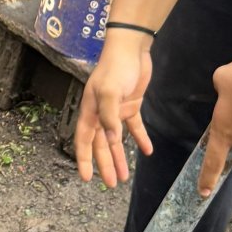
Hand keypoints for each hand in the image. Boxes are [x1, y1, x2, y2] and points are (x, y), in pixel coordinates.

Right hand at [74, 31, 154, 186]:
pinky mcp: (131, 105)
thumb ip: (109, 116)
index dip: (84, 159)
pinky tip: (147, 151)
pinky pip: (134, 127)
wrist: (132, 48)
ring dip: (120, 157)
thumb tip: (110, 140)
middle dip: (105, 164)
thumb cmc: (116, 68)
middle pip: (101, 144)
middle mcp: (100, 113)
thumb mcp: (109, 91)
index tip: (85, 178)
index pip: (84, 140)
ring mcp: (116, 110)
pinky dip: (140, 139)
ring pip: (116, 139)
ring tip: (125, 176)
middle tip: (111, 184)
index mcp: (90, 110)